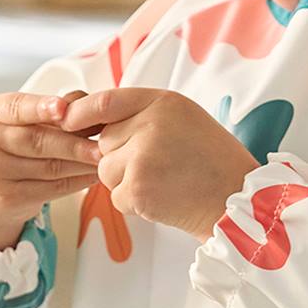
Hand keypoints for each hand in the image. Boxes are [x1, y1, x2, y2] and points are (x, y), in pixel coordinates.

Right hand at [0, 89, 101, 250]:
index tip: (64, 109)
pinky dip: (77, 182)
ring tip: (105, 159)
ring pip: (49, 167)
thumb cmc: (10, 147)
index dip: (42, 107)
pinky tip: (93, 175)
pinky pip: (52, 189)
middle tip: (103, 145)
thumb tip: (84, 101)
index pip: (17, 108)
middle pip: (37, 141)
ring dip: (82, 164)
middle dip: (74, 143)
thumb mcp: (21, 120)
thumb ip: (52, 108)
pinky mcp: (8, 199)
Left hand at [59, 87, 257, 239]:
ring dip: (126, 183)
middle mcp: (152, 123)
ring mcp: (143, 155)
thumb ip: (144, 115)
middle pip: (104, 142)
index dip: (81, 113)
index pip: (105, 102)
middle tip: (160, 168)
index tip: (68, 122)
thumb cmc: (213, 164)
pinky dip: (134, 205)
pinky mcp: (138, 187)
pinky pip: (115, 197)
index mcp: (164, 102)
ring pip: (105, 171)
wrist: (239, 202)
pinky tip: (164, 200)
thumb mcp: (184, 121)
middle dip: (120, 159)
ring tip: (164, 183)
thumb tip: (93, 119)